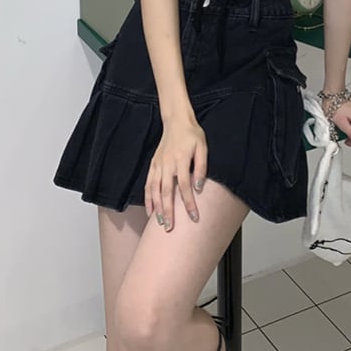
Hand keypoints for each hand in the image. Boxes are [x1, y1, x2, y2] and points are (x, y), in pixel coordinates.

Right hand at [145, 113, 207, 230]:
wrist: (177, 121)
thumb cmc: (192, 135)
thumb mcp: (202, 148)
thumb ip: (201, 167)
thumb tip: (199, 187)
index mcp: (181, 160)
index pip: (185, 186)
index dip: (189, 203)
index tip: (194, 218)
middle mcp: (167, 164)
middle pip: (166, 192)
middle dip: (168, 212)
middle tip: (170, 228)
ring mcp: (158, 165)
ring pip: (154, 190)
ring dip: (156, 208)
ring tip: (159, 223)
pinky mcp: (153, 165)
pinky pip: (148, 184)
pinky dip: (148, 199)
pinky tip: (150, 211)